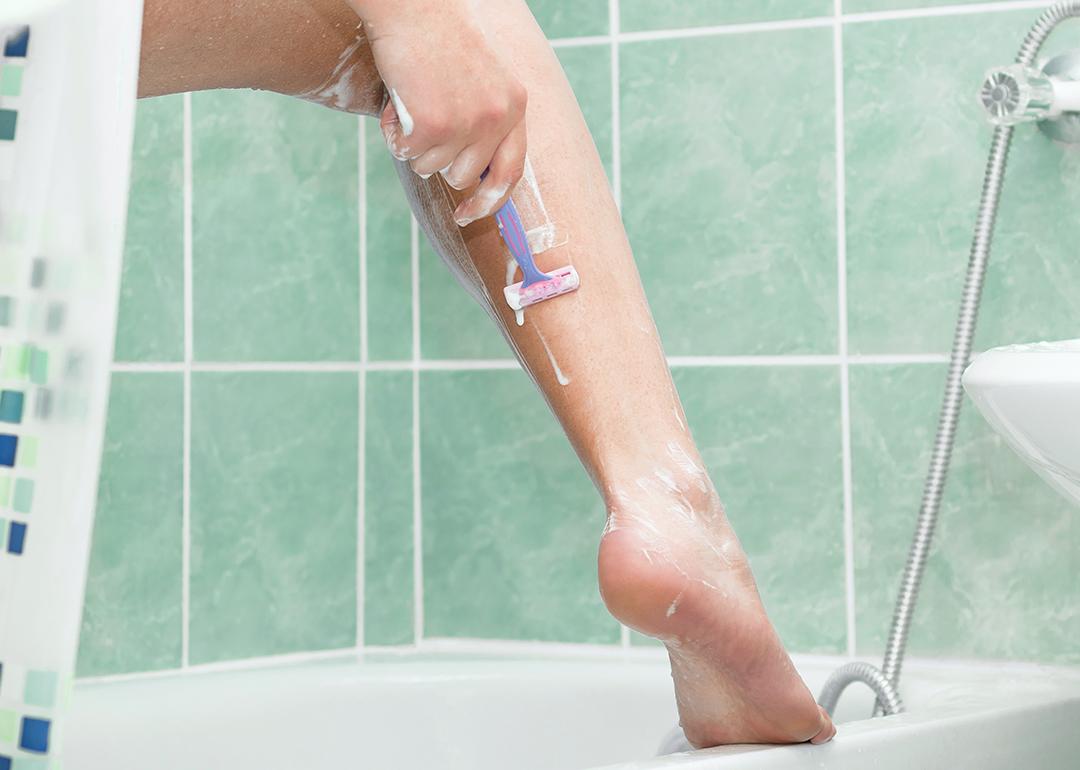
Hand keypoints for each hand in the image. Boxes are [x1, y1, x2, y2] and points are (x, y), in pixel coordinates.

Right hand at [350, 0, 527, 225]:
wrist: (412, 2)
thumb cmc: (439, 32)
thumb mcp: (484, 74)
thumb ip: (487, 116)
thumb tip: (473, 173)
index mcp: (515, 105)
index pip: (511, 172)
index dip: (489, 201)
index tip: (467, 214)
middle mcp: (497, 118)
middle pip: (464, 176)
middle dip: (438, 159)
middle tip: (424, 120)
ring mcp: (467, 124)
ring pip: (431, 168)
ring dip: (414, 144)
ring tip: (413, 99)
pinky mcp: (433, 126)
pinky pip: (405, 154)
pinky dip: (393, 133)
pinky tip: (398, 98)